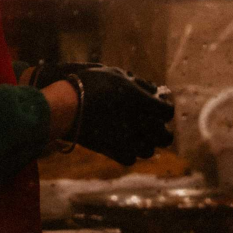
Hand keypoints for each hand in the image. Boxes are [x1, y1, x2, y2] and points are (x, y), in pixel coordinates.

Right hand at [28, 61, 173, 165]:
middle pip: (165, 137)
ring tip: (137, 134)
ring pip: (149, 151)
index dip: (166, 106)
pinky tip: (123, 143)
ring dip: (146, 142)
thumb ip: (138, 82)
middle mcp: (138, 124)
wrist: (65, 105)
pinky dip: (129, 152)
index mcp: (140, 101)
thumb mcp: (114, 74)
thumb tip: (154, 90)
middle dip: (162, 130)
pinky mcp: (113, 152)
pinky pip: (130, 159)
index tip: (160, 102)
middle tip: (154, 123)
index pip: (167, 111)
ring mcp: (127, 141)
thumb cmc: (88, 84)